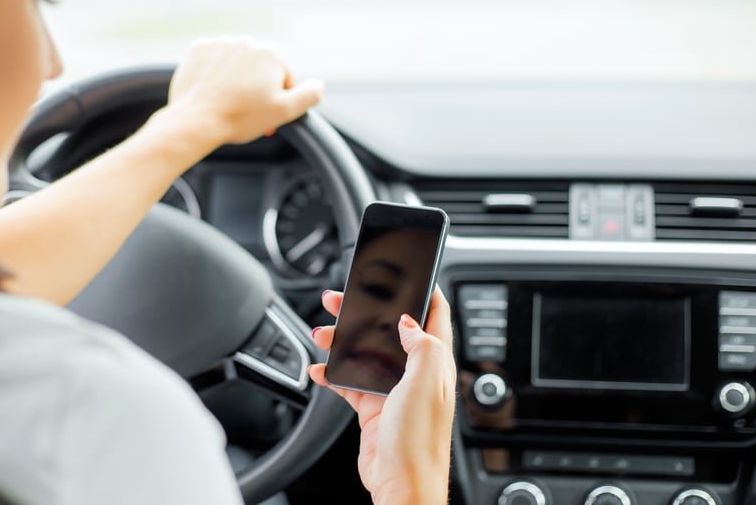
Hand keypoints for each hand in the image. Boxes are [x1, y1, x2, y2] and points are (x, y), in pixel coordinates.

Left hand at [166, 37, 324, 144]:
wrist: (196, 120)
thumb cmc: (241, 117)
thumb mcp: (284, 111)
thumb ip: (308, 96)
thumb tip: (319, 85)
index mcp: (271, 54)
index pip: (283, 78)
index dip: (277, 100)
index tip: (266, 115)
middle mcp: (247, 41)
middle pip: (259, 69)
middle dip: (257, 89)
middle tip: (247, 113)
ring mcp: (220, 43)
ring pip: (236, 64)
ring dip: (236, 80)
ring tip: (228, 103)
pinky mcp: (199, 49)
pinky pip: (213, 60)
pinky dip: (215, 74)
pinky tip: (213, 91)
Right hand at [308, 287, 456, 504]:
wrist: (401, 483)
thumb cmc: (419, 441)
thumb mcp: (427, 383)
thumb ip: (423, 345)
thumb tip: (409, 321)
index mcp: (436, 362)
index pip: (436, 316)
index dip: (426, 291)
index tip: (412, 273)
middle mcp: (416, 373)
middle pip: (390, 329)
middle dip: (366, 310)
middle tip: (341, 298)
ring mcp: (393, 389)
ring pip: (365, 352)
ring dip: (342, 340)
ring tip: (322, 332)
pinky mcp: (373, 406)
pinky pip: (349, 381)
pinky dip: (332, 372)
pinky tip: (319, 369)